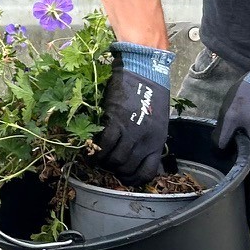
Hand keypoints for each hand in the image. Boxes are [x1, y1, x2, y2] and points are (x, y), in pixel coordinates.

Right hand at [98, 42, 174, 184]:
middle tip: (107, 165)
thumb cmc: (151, 92)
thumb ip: (149, 138)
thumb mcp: (158, 120)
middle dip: (115, 171)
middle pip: (127, 168)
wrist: (144, 69)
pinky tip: (92, 151)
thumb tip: (138, 153)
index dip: (133, 179)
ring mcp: (131, 131)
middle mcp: (146, 140)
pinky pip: (104, 145)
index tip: (124, 175)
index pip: (148, 173)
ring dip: (105, 162)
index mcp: (157, 140)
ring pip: (115, 161)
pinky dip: (96, 152)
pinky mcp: (116, 121)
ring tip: (98, 157)